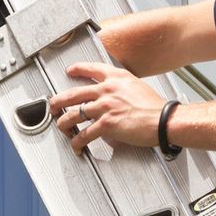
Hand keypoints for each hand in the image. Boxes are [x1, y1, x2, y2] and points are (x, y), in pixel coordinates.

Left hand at [48, 62, 163, 153]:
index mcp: (117, 78)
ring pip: (73, 115)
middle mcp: (107, 90)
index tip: (70, 71)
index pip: (92, 69)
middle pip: (73, 93)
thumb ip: (122, 91)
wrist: (163, 120)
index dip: (77, 69)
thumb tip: (112, 102)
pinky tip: (76, 146)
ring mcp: (104, 107)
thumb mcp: (138, 88)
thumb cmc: (156, 108)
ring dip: (63, 124)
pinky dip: (77, 142)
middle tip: (53, 106)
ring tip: (62, 128)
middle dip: (57, 101)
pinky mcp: (105, 124)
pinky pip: (84, 135)